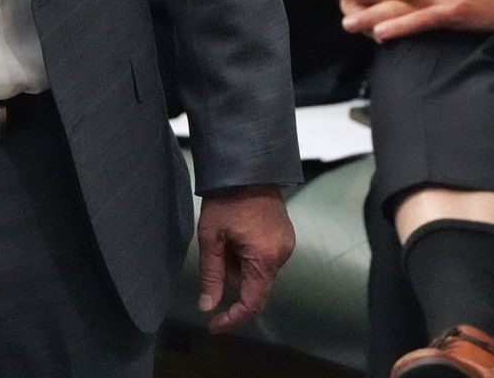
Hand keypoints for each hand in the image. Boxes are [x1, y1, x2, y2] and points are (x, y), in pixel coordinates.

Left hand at [195, 185, 293, 332]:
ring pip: (256, 269)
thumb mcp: (211, 237)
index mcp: (265, 259)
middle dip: (230, 273)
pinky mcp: (284, 235)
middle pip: (252, 283)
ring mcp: (286, 245)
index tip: (214, 325)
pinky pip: (263, 256)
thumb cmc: (226, 199)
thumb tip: (207, 305)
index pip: (253, 302)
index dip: (233, 318)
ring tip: (226, 232)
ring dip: (238, 260)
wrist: (247, 167)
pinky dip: (247, 251)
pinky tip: (237, 229)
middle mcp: (282, 255)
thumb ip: (211, 274)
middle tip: (216, 245)